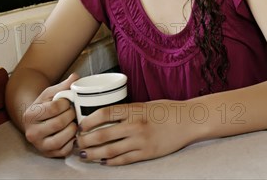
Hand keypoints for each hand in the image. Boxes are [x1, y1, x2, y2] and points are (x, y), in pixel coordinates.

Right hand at [22, 73, 79, 157]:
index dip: (66, 103)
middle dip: (71, 115)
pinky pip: (65, 150)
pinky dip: (72, 141)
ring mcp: (39, 145)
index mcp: (30, 115)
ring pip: (62, 139)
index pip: (54, 108)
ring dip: (73, 128)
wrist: (37, 121)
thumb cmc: (45, 106)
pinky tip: (73, 133)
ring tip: (74, 121)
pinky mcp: (48, 154)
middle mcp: (31, 132)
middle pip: (59, 123)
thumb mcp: (51, 93)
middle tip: (73, 111)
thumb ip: (63, 85)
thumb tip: (76, 77)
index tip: (68, 102)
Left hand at [76, 101, 192, 165]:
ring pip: (109, 151)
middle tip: (77, 142)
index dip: (88, 121)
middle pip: (102, 135)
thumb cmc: (168, 110)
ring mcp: (141, 141)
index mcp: (134, 109)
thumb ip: (128, 111)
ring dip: (93, 154)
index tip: (81, 125)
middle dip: (85, 140)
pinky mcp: (147, 154)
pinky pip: (123, 160)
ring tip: (84, 154)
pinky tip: (103, 161)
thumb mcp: (145, 104)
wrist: (189, 120)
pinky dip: (110, 161)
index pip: (104, 113)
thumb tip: (106, 117)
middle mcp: (135, 125)